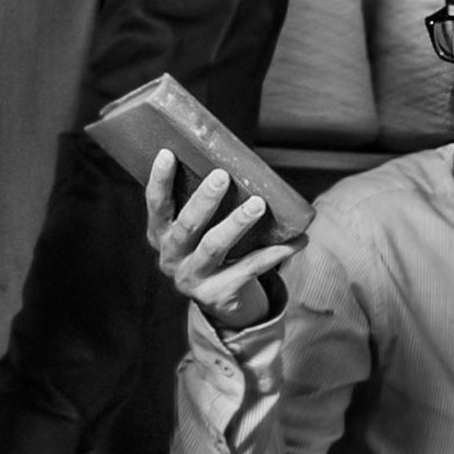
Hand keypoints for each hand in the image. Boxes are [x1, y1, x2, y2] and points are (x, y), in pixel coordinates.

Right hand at [141, 148, 288, 331]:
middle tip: (222, 176)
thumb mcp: (196, 229)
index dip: (159, 180)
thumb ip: (202, 203)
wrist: (218, 299)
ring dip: (237, 223)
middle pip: (187, 227)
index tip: (168, 153)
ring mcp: (193, 278)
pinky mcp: (218, 294)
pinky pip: (249, 268)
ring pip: (214, 246)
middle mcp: (171, 257)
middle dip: (204, 200)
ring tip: (258, 204)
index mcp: (161, 234)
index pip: (157, 205)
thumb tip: (230, 158)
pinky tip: (297, 240)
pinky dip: (275, 253)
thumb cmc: (208, 248)